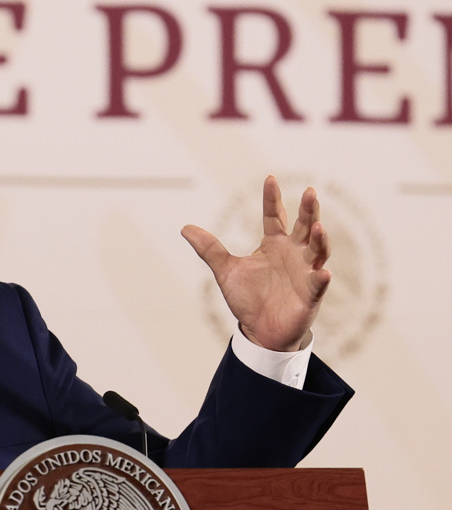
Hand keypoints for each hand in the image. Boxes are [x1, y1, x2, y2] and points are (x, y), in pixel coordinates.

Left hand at [181, 175, 330, 351]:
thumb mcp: (226, 270)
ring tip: (317, 227)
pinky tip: (324, 272)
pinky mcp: (311, 295)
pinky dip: (321, 278)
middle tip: (309, 192)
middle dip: (308, 210)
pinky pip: (319, 284)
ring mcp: (305, 272)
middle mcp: (294, 253)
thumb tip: (185, 228)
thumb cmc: (248, 298)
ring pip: (318, 251)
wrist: (259, 331)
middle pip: (304, 226)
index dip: (272, 198)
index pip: (274, 215)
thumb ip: (209, 249)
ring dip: (320, 239)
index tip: (270, 178)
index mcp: (274, 244)